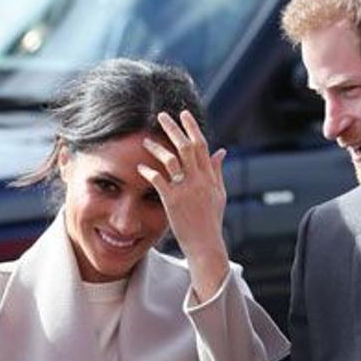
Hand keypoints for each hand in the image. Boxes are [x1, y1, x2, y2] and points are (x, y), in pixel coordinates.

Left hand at [137, 110, 228, 302]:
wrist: (206, 246)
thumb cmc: (211, 222)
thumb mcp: (218, 194)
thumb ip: (217, 171)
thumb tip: (221, 151)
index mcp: (209, 177)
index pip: (201, 145)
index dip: (192, 127)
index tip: (183, 114)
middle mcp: (199, 180)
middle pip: (186, 146)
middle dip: (174, 128)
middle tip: (161, 115)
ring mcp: (186, 191)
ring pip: (172, 160)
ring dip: (158, 147)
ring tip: (146, 140)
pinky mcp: (173, 202)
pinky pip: (159, 181)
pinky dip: (149, 171)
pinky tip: (140, 167)